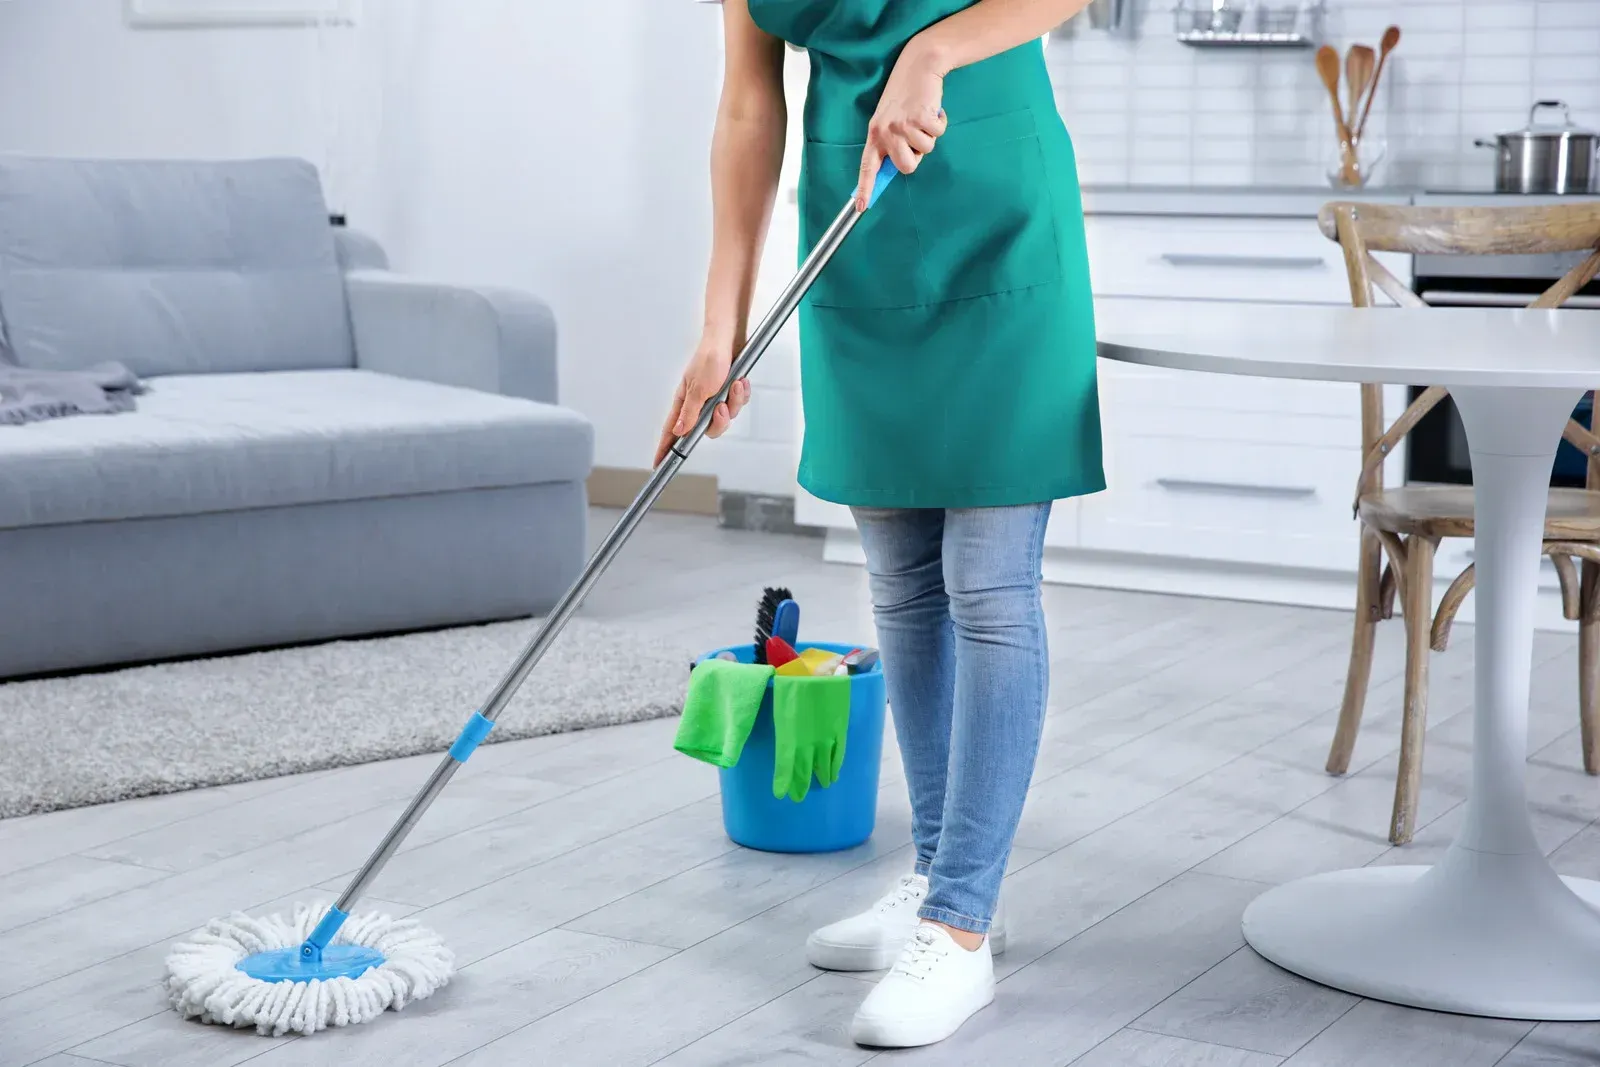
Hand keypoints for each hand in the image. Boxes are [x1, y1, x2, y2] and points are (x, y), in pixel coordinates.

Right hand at [654, 337, 750, 467]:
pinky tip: (740, 381)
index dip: (664, 449)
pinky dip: (741, 394)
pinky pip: (738, 404)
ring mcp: (714, 398)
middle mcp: (698, 403)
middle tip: (721, 407)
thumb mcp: (698, 389)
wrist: (729, 339)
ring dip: (734, 402)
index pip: (671, 431)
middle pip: (707, 429)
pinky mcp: (728, 392)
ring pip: (727, 417)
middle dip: (720, 421)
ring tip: (734, 385)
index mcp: (684, 402)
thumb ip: (689, 413)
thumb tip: (678, 432)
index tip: (658, 465)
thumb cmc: (709, 358)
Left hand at [854, 40, 948, 210]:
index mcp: (875, 134)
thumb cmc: (907, 96)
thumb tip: (900, 168)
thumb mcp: (892, 120)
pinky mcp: (918, 117)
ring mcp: (901, 125)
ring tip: (923, 117)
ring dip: (930, 136)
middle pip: (906, 167)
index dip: (865, 188)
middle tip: (917, 135)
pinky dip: (940, 123)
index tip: (861, 207)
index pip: (867, 166)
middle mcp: (885, 132)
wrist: (919, 66)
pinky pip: (936, 135)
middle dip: (917, 156)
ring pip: (925, 151)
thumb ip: (893, 143)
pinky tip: (932, 109)